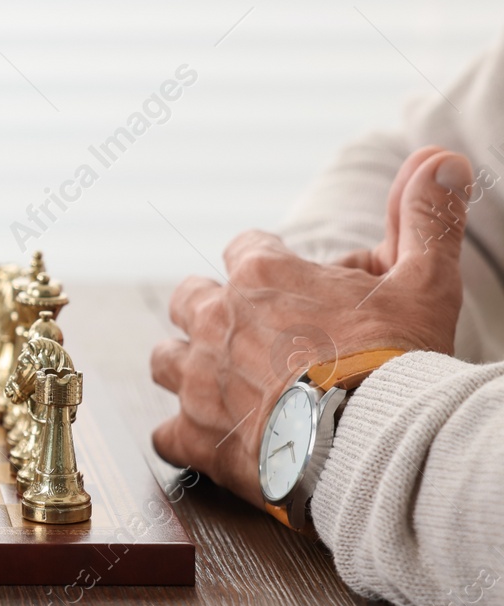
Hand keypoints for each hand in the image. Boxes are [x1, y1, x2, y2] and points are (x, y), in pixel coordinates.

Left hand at [150, 148, 471, 507]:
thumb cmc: (399, 360)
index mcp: (261, 274)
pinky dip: (184, 437)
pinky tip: (211, 442)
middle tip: (247, 334)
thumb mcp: (424, 281)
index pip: (244, 249)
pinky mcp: (197, 436)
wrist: (379, 444)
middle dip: (211, 309)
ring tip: (220, 383)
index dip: (266, 264)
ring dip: (187, 367)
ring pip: (165, 360)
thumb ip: (426, 219)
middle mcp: (217, 320)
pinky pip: (165, 433)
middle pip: (190, 298)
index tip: (289, 286)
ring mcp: (199, 379)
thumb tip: (441, 161)